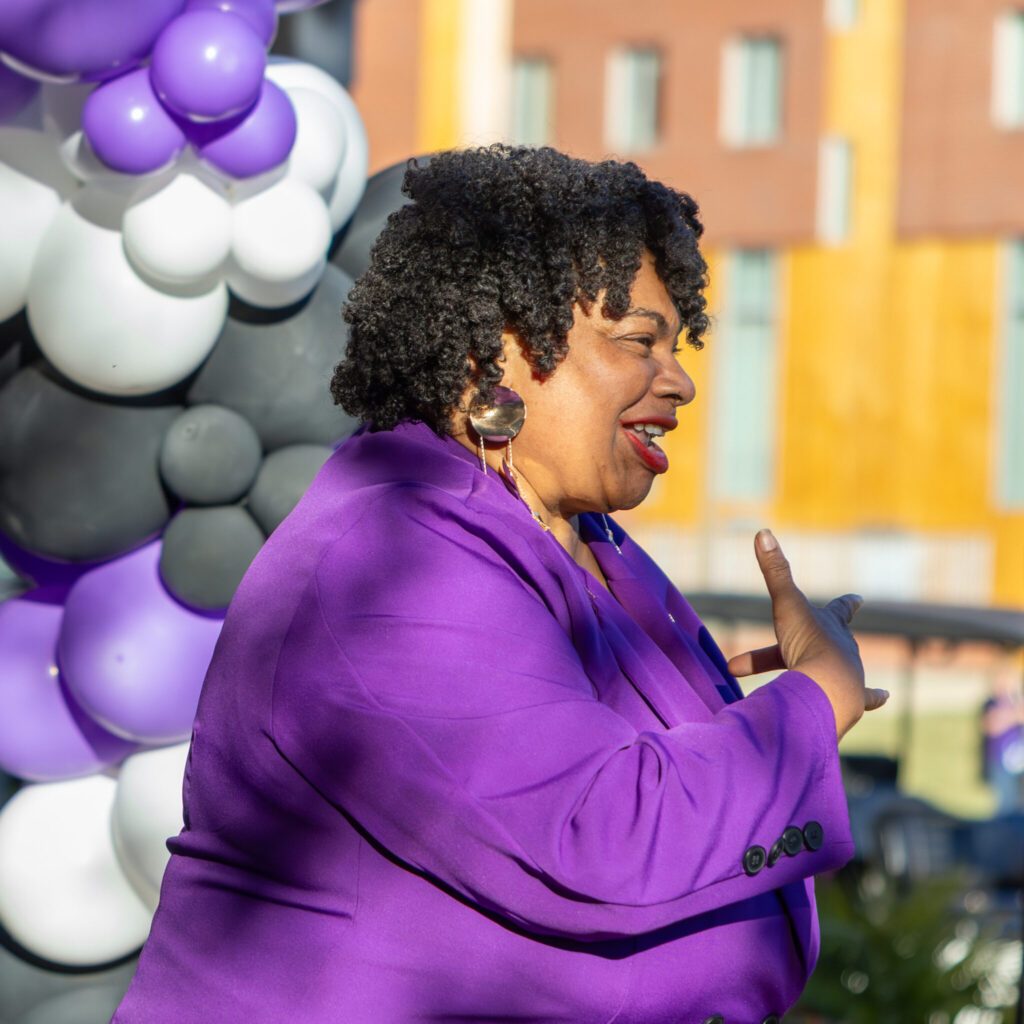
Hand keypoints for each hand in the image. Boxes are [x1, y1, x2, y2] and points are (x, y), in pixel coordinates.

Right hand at [726, 529, 888, 739]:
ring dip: (825, 668)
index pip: (841, 608)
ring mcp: (851, 673)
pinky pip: (866, 698)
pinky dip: (874, 697)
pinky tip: (883, 697)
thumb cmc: (807, 644)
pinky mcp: (853, 699)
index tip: (859, 599)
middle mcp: (845, 647)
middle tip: (801, 644)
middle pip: (831, 641)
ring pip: (842, 668)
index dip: (847, 603)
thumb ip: (774, 571)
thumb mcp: (785, 605)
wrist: (826, 688)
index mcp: (831, 625)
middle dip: (818, 642)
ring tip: (815, 673)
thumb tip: (762, 531)